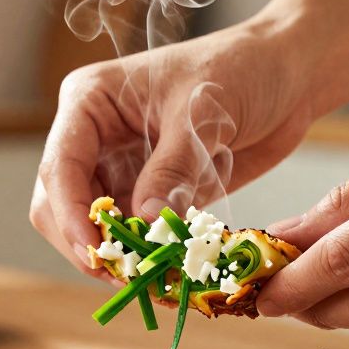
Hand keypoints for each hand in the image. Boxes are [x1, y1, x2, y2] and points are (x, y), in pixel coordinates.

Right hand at [30, 22, 313, 274]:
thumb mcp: (204, 113)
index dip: (71, 214)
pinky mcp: (151, 196)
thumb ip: (174, 167)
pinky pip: (135, 237)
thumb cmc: (241, 68)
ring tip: (152, 280)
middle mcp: (95, 139)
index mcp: (90, 102)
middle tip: (125, 274)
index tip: (97, 250)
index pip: (61, 166)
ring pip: (94, 228)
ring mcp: (120, 170)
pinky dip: (147, 259)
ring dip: (117, 256)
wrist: (287, 76)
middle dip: (88, 242)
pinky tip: (170, 275)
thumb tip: (147, 220)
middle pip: (61, 205)